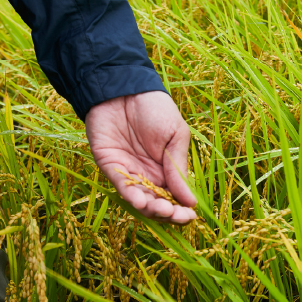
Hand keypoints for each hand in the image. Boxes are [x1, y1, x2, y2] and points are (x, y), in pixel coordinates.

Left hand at [85, 92, 196, 223]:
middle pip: (158, 205)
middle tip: (175, 214)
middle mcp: (148, 177)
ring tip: (161, 209)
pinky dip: (132, 197)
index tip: (190, 215)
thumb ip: (178, 168)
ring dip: (151, 209)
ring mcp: (130, 174)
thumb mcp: (175, 136)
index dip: (182, 210)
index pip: (175, 198)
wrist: (126, 86)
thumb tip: (191, 201)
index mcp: (167, 171)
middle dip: (168, 214)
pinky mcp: (111, 167)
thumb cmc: (154, 108)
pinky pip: (122, 187)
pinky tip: (142, 202)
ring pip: (141, 201)